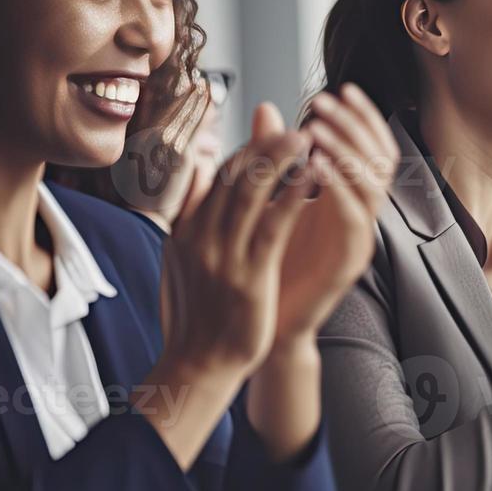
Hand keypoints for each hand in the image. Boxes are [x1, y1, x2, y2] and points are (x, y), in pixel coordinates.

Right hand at [159, 102, 312, 378]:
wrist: (196, 366)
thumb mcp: (179, 260)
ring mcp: (221, 255)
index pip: (212, 177)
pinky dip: (293, 194)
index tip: (264, 133)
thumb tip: (194, 172)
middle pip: (231, 176)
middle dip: (262, 144)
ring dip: (279, 158)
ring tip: (304, 136)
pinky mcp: (248, 275)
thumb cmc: (195, 318)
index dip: (241, 150)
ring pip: (250, 191)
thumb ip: (188, 214)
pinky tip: (311, 177)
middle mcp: (198, 237)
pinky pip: (273, 224)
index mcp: (183, 231)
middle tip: (289, 124)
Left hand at [274, 84, 398, 345]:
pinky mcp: (350, 261)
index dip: (361, 116)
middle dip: (354, 126)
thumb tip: (265, 107)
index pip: (371, 145)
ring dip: (347, 152)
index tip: (338, 89)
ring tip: (317, 129)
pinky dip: (341, 188)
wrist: (264, 320)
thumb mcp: (267, 195)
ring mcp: (359, 237)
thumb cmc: (266, 258)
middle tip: (324, 103)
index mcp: (346, 195)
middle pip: (379, 158)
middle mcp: (360, 213)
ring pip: (372, 184)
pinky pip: (355, 217)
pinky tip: (318, 167)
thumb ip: (271, 154)